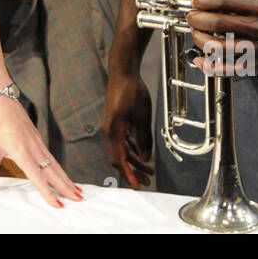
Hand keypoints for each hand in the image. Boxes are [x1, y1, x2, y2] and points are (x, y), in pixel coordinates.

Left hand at [0, 96, 81, 206]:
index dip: (48, 192)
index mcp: (22, 153)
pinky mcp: (39, 139)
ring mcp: (38, 143)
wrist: (2, 100)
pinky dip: (60, 168)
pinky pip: (52, 157)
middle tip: (79, 199)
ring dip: (67, 179)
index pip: (38, 178)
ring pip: (55, 165)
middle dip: (66, 187)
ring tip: (77, 191)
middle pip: (53, 172)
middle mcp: (34, 149)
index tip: (58, 204)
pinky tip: (63, 175)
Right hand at [102, 70, 152, 187]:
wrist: (123, 72)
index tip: (137, 186)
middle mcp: (109, 131)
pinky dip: (131, 149)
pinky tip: (141, 154)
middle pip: (119, 157)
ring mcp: (111, 127)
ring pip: (121, 150)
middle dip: (133, 171)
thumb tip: (145, 158)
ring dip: (134, 161)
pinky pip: (122, 141)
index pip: (119, 160)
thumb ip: (144, 139)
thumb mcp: (143, 117)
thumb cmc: (132, 91)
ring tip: (149, 170)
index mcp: (113, 132)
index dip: (129, 174)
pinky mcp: (115, 122)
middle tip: (147, 181)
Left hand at [187, 0, 257, 74]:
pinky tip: (201, 62)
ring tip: (195, 34)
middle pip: (224, 25)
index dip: (207, 1)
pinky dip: (215, 67)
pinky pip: (234, 68)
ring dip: (203, 41)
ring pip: (226, 48)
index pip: (229, 2)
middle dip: (200, 20)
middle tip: (191, 17)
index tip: (196, 1)